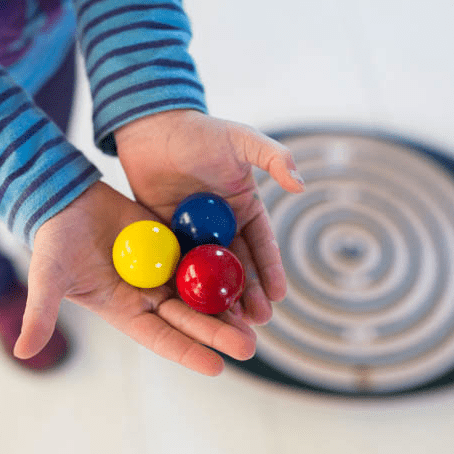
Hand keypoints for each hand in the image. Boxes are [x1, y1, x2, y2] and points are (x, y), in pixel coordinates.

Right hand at [13, 181, 255, 375]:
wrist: (68, 200)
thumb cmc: (55, 239)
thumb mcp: (48, 276)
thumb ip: (42, 312)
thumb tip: (24, 352)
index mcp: (125, 311)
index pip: (161, 338)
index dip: (188, 352)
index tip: (217, 367)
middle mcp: (149, 296)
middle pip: (189, 319)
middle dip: (218, 333)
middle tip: (249, 346)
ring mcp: (163, 271)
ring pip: (200, 292)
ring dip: (226, 305)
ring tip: (256, 318)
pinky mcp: (173, 246)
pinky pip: (200, 259)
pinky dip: (220, 268)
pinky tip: (245, 275)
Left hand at [115, 110, 304, 324]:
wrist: (152, 128)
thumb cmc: (199, 132)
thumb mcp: (241, 139)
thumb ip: (273, 157)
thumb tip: (302, 184)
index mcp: (245, 208)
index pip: (263, 244)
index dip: (272, 269)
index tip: (279, 295)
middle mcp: (224, 226)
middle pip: (240, 266)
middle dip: (251, 293)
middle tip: (258, 321)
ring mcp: (196, 235)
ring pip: (212, 272)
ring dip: (222, 298)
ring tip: (231, 324)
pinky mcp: (170, 237)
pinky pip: (181, 264)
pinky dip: (190, 287)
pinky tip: (195, 309)